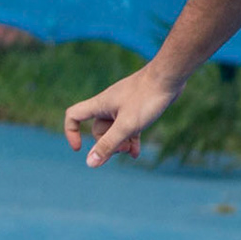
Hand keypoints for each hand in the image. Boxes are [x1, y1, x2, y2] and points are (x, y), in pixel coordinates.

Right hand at [63, 66, 181, 167]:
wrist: (169, 77)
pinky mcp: (137, 107)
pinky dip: (130, 139)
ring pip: (115, 129)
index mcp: (100, 105)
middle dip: (107, 144)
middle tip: (123, 150)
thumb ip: (109, 144)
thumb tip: (90, 163)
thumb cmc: (147, 98)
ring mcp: (123, 106)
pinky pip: (128, 127)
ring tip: (131, 152)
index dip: (71, 132)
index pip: (74, 116)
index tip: (79, 148)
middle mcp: (108, 105)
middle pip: (98, 129)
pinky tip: (136, 152)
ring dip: (120, 143)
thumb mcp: (127, 125)